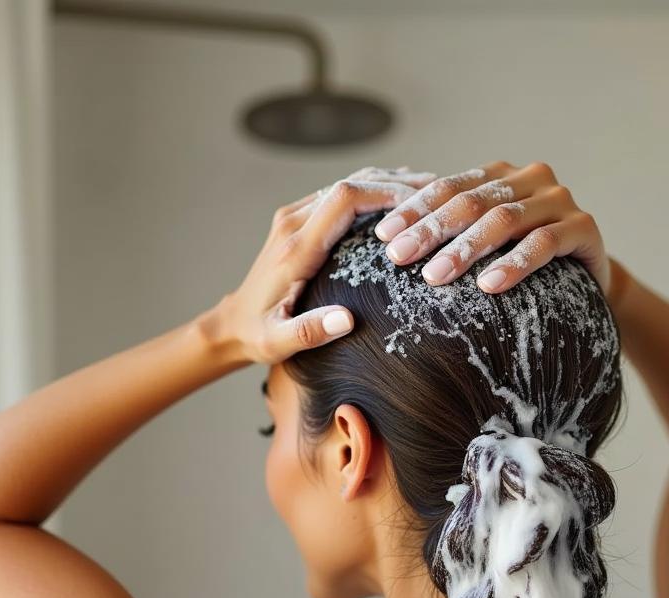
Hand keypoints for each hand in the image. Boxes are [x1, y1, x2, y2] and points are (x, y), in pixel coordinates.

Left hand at [204, 167, 437, 364]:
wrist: (230, 325)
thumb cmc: (257, 336)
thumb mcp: (279, 342)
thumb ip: (309, 332)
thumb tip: (346, 321)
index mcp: (296, 248)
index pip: (344, 200)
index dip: (384, 195)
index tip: (420, 204)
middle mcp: (293, 224)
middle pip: (350, 184)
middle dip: (394, 184)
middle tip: (437, 191)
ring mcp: (294, 218)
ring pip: (346, 185)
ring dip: (385, 184)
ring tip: (428, 190)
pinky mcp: (297, 222)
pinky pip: (339, 197)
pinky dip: (371, 193)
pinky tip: (400, 202)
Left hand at [372, 160, 610, 296]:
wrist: (588, 281)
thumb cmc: (522, 266)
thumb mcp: (485, 245)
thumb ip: (450, 233)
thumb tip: (384, 246)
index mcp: (499, 176)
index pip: (449, 188)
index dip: (414, 210)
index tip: (381, 237)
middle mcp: (530, 179)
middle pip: (472, 201)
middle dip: (431, 230)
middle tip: (398, 257)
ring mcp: (559, 200)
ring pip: (504, 220)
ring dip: (466, 249)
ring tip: (434, 277)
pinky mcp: (584, 227)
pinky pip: (544, 244)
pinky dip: (514, 264)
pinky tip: (489, 286)